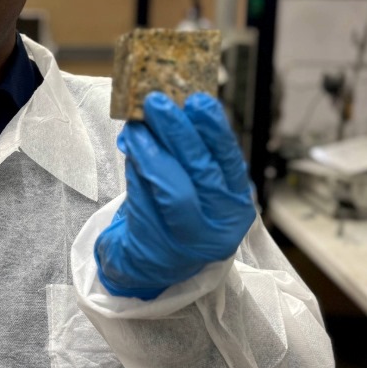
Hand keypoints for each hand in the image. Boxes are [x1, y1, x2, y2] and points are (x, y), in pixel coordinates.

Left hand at [95, 92, 254, 298]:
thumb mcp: (199, 191)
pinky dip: (135, 171)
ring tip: (136, 125)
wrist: (152, 267)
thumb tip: (175, 106)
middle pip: (200, 174)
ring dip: (150, 150)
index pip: (229, 163)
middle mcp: (218, 228)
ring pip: (170, 189)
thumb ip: (194, 157)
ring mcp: (186, 243)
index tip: (198, 100)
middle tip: (156, 102)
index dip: (215, 131)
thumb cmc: (177, 218)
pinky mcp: (153, 249)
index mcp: (236, 207)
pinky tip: (130, 149)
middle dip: (177, 133)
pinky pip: (143, 202)